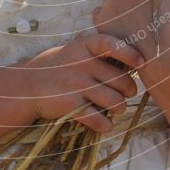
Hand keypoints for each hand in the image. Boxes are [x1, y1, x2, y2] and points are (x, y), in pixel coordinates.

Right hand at [21, 34, 144, 132]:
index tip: (141, 63)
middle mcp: (82, 63)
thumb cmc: (61, 65)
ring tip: (117, 108)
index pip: (112, 44)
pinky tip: (105, 123)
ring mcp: (76, 84)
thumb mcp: (78, 49)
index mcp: (86, 46)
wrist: (28, 84)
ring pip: (115, 102)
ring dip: (120, 108)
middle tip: (126, 93)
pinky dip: (106, 125)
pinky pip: (99, 120)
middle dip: (129, 90)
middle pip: (121, 80)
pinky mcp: (71, 105)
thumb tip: (135, 60)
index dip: (129, 54)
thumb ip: (101, 52)